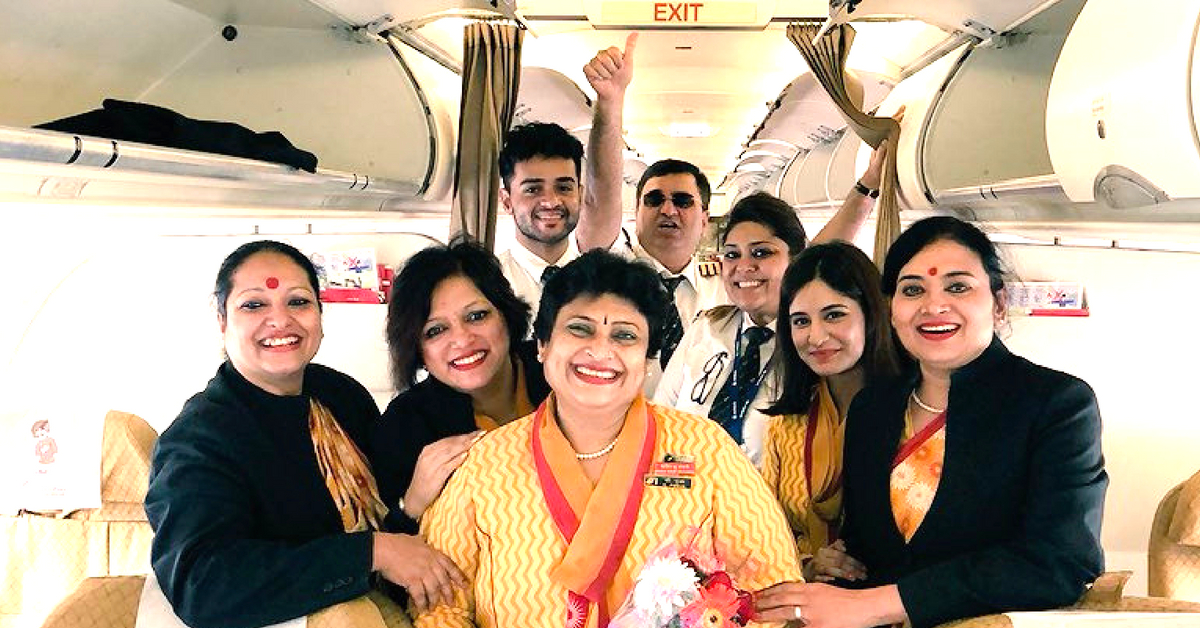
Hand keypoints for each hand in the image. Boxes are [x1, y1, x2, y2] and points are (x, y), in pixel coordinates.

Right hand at [372, 533, 466, 612]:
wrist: (385, 549)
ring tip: (433, 607)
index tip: (465, 585)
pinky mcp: (412, 580)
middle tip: (451, 603)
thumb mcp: (414, 539)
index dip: (459, 577)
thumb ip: (421, 541)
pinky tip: (421, 609)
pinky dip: (421, 603)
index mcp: (433, 553)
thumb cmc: (397, 542)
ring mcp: (422, 572)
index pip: (450, 566)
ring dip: (434, 600)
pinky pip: (420, 595)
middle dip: (448, 593)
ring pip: (433, 590)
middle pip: (444, 581)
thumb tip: (423, 538)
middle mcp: (431, 563)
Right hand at [403, 431, 482, 519]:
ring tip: (477, 440)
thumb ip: (444, 455)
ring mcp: (431, 465)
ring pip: (450, 451)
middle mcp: (429, 455)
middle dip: (467, 437)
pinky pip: (448, 465)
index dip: (463, 435)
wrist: (414, 498)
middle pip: (451, 443)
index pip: (449, 440)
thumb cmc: (426, 481)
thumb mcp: (432, 464)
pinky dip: (457, 459)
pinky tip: (466, 455)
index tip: (477, 432)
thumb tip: (463, 448)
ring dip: (465, 445)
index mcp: (428, 450)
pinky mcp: (435, 476)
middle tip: (481, 433)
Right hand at [583, 32, 637, 100]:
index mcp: (611, 52)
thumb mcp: (629, 62)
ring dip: (605, 74)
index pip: (613, 51)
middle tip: (613, 73)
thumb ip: (630, 47)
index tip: (620, 67)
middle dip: (612, 69)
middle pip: (605, 57)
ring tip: (607, 76)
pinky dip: (596, 75)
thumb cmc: (622, 79)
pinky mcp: (587, 69)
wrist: (615, 92)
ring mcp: (594, 62)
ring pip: (598, 64)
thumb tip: (635, 34)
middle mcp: (601, 55)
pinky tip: (599, 78)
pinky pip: (589, 69)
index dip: (618, 62)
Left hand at [756, 582, 902, 627]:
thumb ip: (809, 595)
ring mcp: (812, 614)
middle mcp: (809, 598)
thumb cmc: (848, 601)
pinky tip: (778, 627)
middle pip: (781, 598)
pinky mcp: (817, 627)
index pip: (785, 588)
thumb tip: (793, 600)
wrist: (864, 607)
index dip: (770, 590)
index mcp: (811, 588)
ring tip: (757, 616)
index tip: (758, 593)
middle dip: (764, 601)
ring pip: (785, 612)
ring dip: (769, 614)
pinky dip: (789, 627)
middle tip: (751, 604)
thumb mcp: (825, 592)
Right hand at [806, 540, 866, 581]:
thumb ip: (836, 547)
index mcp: (824, 551)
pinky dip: (826, 579)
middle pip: (838, 562)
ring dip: (842, 573)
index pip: (841, 555)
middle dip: (852, 569)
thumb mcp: (828, 552)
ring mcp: (816, 568)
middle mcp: (820, 559)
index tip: (864, 568)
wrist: (806, 571)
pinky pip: (819, 577)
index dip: (853, 561)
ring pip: (830, 570)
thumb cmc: (821, 562)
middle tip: (863, 575)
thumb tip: (843, 544)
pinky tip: (834, 580)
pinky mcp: (812, 578)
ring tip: (853, 578)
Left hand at [859, 106, 903, 188]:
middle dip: (895, 118)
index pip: (887, 130)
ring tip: (900, 116)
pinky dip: (895, 133)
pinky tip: (897, 131)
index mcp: (879, 146)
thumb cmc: (873, 176)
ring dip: (894, 124)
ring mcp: (882, 149)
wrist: (869, 184)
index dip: (895, 120)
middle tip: (902, 109)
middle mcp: (879, 146)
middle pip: (887, 129)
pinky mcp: (884, 153)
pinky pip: (890, 139)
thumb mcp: (877, 165)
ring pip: (888, 133)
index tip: (901, 112)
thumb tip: (885, 141)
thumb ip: (881, 154)